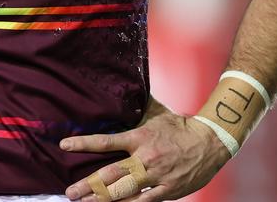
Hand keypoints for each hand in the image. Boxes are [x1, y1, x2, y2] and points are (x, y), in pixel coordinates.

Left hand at [59, 97, 230, 200]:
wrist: (211, 141)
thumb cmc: (179, 126)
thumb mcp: (155, 113)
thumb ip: (135, 107)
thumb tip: (121, 86)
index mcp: (139, 138)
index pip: (105, 141)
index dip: (83, 143)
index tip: (64, 145)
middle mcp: (144, 158)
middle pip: (110, 174)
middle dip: (88, 185)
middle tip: (70, 192)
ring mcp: (156, 177)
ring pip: (124, 192)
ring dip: (102, 199)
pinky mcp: (168, 191)